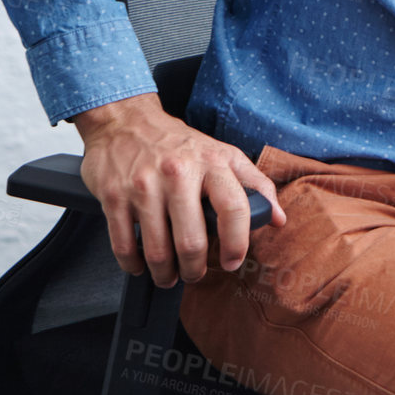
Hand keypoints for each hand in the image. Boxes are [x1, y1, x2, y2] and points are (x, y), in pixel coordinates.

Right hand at [74, 93, 286, 287]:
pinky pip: (124, 246)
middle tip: (195, 273)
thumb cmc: (178, 143)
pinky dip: (134, 265)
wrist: (125, 121)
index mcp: (210, 162)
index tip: (232, 261)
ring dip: (165, 273)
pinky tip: (141, 264)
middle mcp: (178, 173)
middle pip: (191, 241)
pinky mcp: (115, 196)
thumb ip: (254, 184)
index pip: (234, 209)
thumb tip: (279, 219)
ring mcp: (143, 185)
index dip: (237, 244)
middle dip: (195, 269)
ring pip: (158, 251)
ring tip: (169, 274)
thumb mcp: (222, 154)